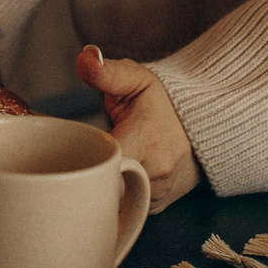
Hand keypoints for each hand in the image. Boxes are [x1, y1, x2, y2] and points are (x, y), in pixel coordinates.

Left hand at [76, 46, 198, 210]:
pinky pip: (125, 210)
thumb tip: (86, 57)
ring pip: (112, 203)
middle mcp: (154, 174)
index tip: (62, 155)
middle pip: (102, 190)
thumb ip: (107, 71)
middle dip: (81, 179)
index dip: (79, 164)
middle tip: (67, 163)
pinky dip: (112, 197)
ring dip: (95, 189)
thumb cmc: (167, 102)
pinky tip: (105, 180)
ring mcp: (157, 195)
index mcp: (145, 142)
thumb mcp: (137, 78)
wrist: (204, 127)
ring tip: (88, 168)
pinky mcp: (156, 207)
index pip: (103, 167)